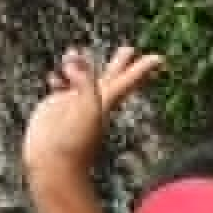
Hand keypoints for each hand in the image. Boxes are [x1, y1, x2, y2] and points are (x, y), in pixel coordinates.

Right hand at [23, 43, 162, 172]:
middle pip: (109, 77)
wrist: (53, 164)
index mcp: (105, 101)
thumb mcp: (86, 107)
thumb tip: (73, 61)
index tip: (159, 59)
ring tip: (74, 51)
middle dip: (119, 62)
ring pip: (81, 79)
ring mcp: (74, 104)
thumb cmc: (73, 142)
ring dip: (80, 65)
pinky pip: (59, 88)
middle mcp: (92, 101)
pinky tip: (54, 76)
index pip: (127, 80)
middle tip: (129, 49)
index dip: (142, 69)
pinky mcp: (56, 108)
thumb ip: (84, 80)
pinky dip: (57, 79)